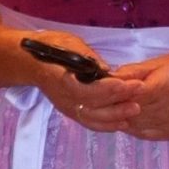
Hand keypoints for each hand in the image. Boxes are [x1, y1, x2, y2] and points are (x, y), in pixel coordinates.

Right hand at [20, 28, 141, 135]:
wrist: (29, 62)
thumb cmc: (50, 47)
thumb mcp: (69, 43)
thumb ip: (87, 57)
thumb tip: (106, 70)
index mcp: (60, 79)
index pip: (87, 90)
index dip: (109, 89)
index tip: (128, 82)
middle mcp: (63, 98)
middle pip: (93, 106)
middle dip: (119, 100)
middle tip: (139, 92)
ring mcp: (66, 107)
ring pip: (93, 118)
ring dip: (116, 116)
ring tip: (135, 109)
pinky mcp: (70, 111)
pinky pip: (90, 123)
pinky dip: (106, 125)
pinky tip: (122, 122)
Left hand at [104, 52, 168, 140]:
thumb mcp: (156, 63)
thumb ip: (131, 72)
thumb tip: (106, 76)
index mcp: (164, 87)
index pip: (129, 96)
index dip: (111, 95)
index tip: (96, 92)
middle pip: (130, 112)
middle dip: (112, 107)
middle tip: (95, 102)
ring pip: (134, 125)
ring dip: (119, 118)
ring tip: (109, 109)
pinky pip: (144, 133)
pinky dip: (132, 127)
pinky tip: (126, 118)